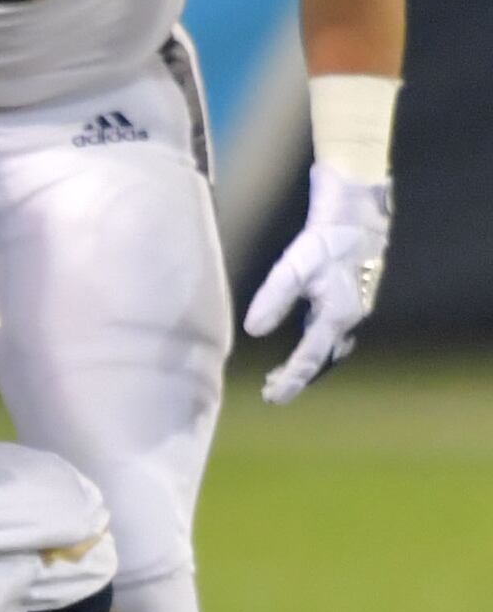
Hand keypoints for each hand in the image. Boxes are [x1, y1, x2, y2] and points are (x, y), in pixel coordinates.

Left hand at [242, 164, 388, 402]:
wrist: (358, 213)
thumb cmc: (325, 238)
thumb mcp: (294, 266)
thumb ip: (274, 298)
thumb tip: (253, 331)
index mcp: (337, 316)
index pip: (310, 359)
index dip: (291, 380)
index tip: (271, 398)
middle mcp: (349, 318)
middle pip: (324, 360)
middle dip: (299, 376)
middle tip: (271, 389)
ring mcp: (352, 308)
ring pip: (330, 348)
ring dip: (308, 363)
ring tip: (280, 375)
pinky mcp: (349, 297)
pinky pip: (332, 333)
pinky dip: (315, 346)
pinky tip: (301, 343)